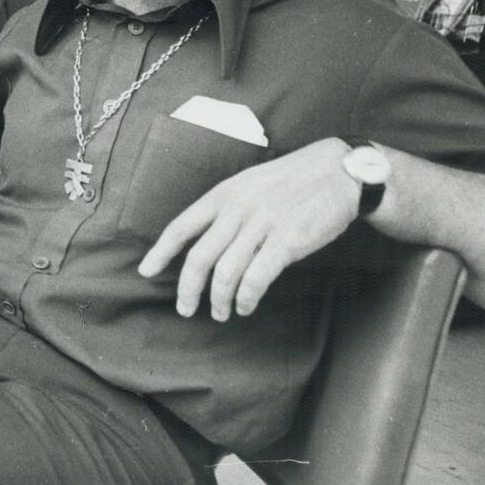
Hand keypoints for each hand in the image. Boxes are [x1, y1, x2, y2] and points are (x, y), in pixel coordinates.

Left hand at [138, 138, 360, 321]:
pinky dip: (247, 298)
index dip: (160, 252)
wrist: (338, 171)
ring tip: (221, 313)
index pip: (181, 227)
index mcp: (222, 194)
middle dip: (188, 289)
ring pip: (226, 273)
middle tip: (185, 309)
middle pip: (199, 257)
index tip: (146, 272)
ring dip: (219, 300)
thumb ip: (226, 208)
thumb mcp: (248, 184)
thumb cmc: (291, 180)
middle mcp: (236, 209)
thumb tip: (205, 241)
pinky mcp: (287, 241)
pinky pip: (257, 278)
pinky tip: (246, 306)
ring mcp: (261, 225)